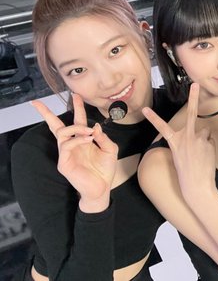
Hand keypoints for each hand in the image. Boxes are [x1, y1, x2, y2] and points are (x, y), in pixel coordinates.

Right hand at [33, 94, 117, 211]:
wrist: (102, 188)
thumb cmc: (105, 170)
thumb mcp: (110, 149)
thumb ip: (103, 137)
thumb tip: (94, 126)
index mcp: (82, 140)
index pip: (76, 121)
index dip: (77, 107)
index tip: (76, 95)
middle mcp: (71, 145)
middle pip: (56, 126)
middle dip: (47, 113)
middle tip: (42, 102)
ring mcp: (65, 154)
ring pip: (62, 132)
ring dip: (76, 128)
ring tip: (89, 132)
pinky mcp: (64, 163)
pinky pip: (66, 146)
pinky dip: (77, 140)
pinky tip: (88, 140)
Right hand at [143, 83, 216, 199]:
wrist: (196, 185)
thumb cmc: (187, 172)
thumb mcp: (181, 155)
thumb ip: (188, 140)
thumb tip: (202, 132)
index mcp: (175, 142)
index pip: (162, 127)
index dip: (153, 118)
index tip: (145, 109)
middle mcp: (186, 137)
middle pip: (192, 113)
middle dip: (194, 97)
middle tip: (196, 84)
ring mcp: (199, 139)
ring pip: (204, 132)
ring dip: (204, 139)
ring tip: (200, 154)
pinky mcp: (209, 142)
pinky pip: (210, 140)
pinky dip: (209, 146)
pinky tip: (205, 157)